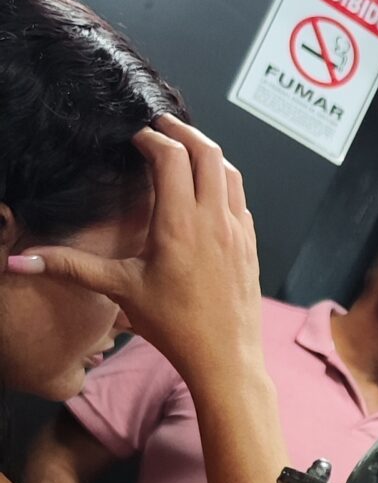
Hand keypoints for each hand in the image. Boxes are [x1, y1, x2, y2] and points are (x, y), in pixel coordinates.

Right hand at [11, 119, 261, 390]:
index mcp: (181, 224)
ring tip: (183, 146)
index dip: (151, 137)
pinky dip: (223, 180)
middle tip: (159, 123)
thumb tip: (20, 261)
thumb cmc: (175, 327)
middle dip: (182, 131)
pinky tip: (206, 188)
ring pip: (230, 172)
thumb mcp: (120, 290)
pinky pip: (240, 198)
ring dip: (207, 152)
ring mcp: (238, 231)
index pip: (171, 157)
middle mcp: (214, 220)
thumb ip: (71, 267)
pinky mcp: (250, 245)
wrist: (226, 359)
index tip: (134, 137)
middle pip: (207, 152)